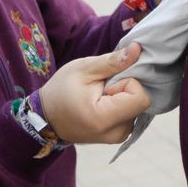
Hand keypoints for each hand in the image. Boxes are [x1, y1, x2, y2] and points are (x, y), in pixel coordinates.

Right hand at [37, 43, 151, 144]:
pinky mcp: (120, 135)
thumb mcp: (84, 69)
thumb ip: (113, 61)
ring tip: (100, 96)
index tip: (106, 83)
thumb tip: (138, 49)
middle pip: (141, 102)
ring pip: (138, 107)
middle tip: (102, 88)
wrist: (47, 118)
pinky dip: (122, 104)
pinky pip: (132, 113)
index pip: (141, 97)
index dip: (127, 83)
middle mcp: (116, 133)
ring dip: (123, 96)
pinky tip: (103, 103)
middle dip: (125, 88)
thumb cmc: (61, 91)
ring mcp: (119, 137)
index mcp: (104, 119)